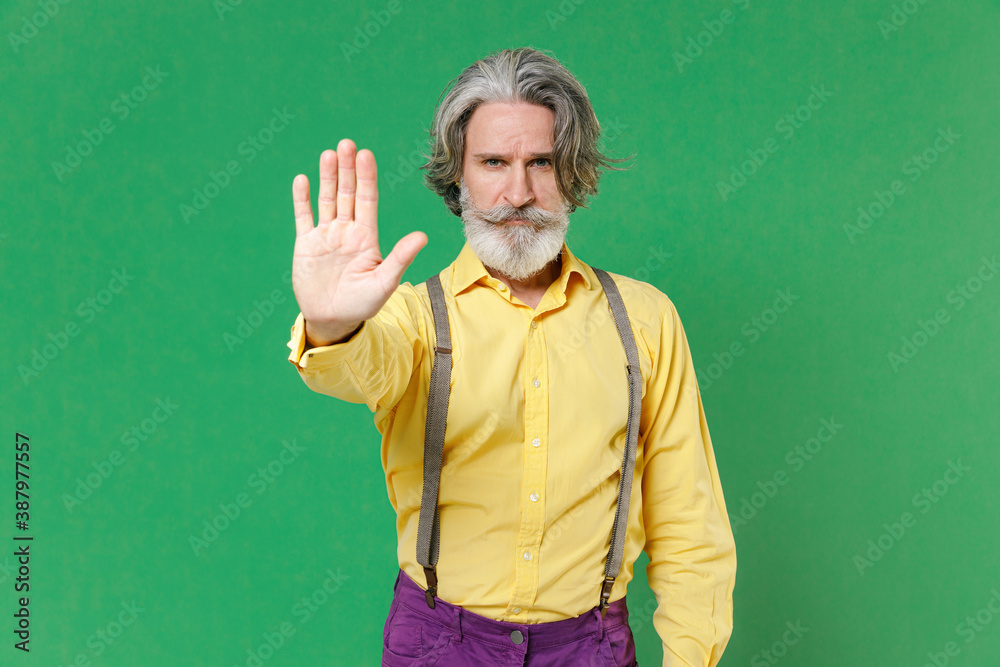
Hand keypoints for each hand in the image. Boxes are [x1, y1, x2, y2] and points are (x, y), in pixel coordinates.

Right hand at [291, 139, 427, 343]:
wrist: (333, 320)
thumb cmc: (362, 304)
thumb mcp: (384, 282)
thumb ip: (400, 257)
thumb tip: (423, 236)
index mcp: (366, 237)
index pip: (367, 200)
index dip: (367, 177)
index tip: (366, 155)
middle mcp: (347, 231)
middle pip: (347, 194)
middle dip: (347, 169)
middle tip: (347, 144)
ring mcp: (326, 236)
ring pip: (327, 200)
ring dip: (327, 177)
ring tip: (329, 154)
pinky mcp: (306, 244)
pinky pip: (304, 217)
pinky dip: (302, 199)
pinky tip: (302, 180)